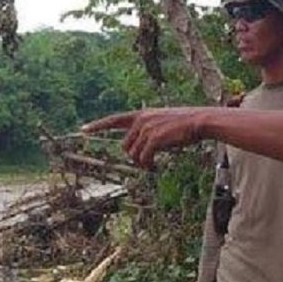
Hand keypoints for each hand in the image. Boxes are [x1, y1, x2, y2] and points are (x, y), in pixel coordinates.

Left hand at [81, 108, 207, 167]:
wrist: (199, 120)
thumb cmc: (184, 124)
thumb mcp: (163, 123)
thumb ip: (149, 130)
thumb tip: (139, 150)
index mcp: (142, 115)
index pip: (114, 119)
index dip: (98, 125)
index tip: (83, 130)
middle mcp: (141, 120)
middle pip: (125, 146)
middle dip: (134, 157)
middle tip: (148, 162)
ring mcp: (146, 128)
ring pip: (133, 154)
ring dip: (142, 163)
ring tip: (153, 164)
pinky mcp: (153, 138)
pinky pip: (143, 158)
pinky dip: (148, 165)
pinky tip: (154, 167)